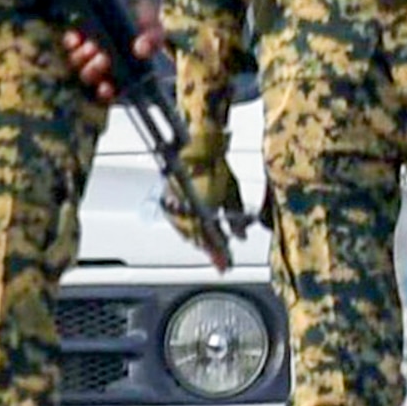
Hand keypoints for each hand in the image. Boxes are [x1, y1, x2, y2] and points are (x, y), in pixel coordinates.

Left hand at [60, 0, 167, 103]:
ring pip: (77, 63)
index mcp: (121, 72)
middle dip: (94, 70)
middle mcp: (101, 65)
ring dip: (82, 58)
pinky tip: (76, 38)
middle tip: (103, 59)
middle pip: (90, 77)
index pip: (108, 91)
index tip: (106, 87)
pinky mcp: (79, 36)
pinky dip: (72, 42)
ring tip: (92, 46)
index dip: (106, 93)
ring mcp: (87, 51)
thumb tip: (140, 50)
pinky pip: (70, 43)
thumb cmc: (145, 22)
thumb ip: (153, 40)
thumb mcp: (155, 30)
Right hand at [168, 136, 249, 267]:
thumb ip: (236, 218)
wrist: (195, 140)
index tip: (225, 265)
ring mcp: (171, 202)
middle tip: (219, 260)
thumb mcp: (232, 190)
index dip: (218, 254)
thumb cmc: (214, 161)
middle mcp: (181, 206)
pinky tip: (192, 233)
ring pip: (183, 231)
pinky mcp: (165, 196)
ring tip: (207, 248)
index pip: (209, 238)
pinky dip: (185, 229)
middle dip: (208, 249)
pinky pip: (175, 220)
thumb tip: (241, 236)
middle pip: (195, 237)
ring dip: (196, 240)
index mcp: (199, 206)